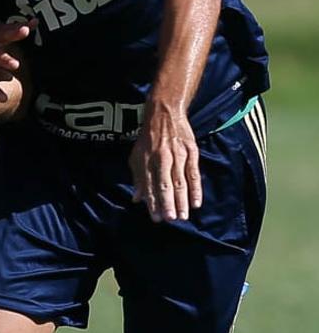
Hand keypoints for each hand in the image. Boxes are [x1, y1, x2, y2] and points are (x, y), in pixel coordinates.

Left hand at [129, 101, 201, 222]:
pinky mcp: (191, 152)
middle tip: (170, 219)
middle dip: (167, 203)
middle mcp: (161, 159)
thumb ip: (138, 178)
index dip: (153, 202)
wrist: (164, 113)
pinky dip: (196, 189)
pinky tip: (196, 203)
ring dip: (182, 200)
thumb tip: (137, 199)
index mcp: (146, 161)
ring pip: (180, 181)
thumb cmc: (148, 138)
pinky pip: (194, 173)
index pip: (150, 185)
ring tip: (183, 216)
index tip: (156, 218)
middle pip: (165, 184)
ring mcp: (178, 155)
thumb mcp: (136, 156)